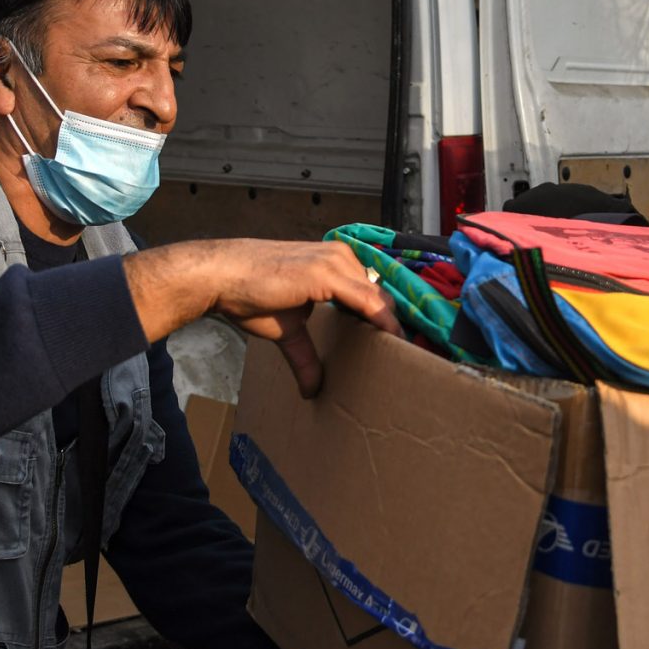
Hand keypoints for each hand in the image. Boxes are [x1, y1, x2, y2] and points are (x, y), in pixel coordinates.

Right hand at [125, 239, 400, 396]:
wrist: (224, 276)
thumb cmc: (251, 294)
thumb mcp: (288, 331)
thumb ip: (308, 357)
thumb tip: (313, 389)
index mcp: (337, 265)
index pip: (377, 294)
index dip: (395, 320)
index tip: (412, 346)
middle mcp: (343, 258)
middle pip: (386, 296)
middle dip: (405, 326)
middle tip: (424, 355)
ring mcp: (337, 263)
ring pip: (382, 299)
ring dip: (400, 328)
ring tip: (418, 354)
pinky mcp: (328, 273)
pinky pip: (368, 302)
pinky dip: (385, 323)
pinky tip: (398, 343)